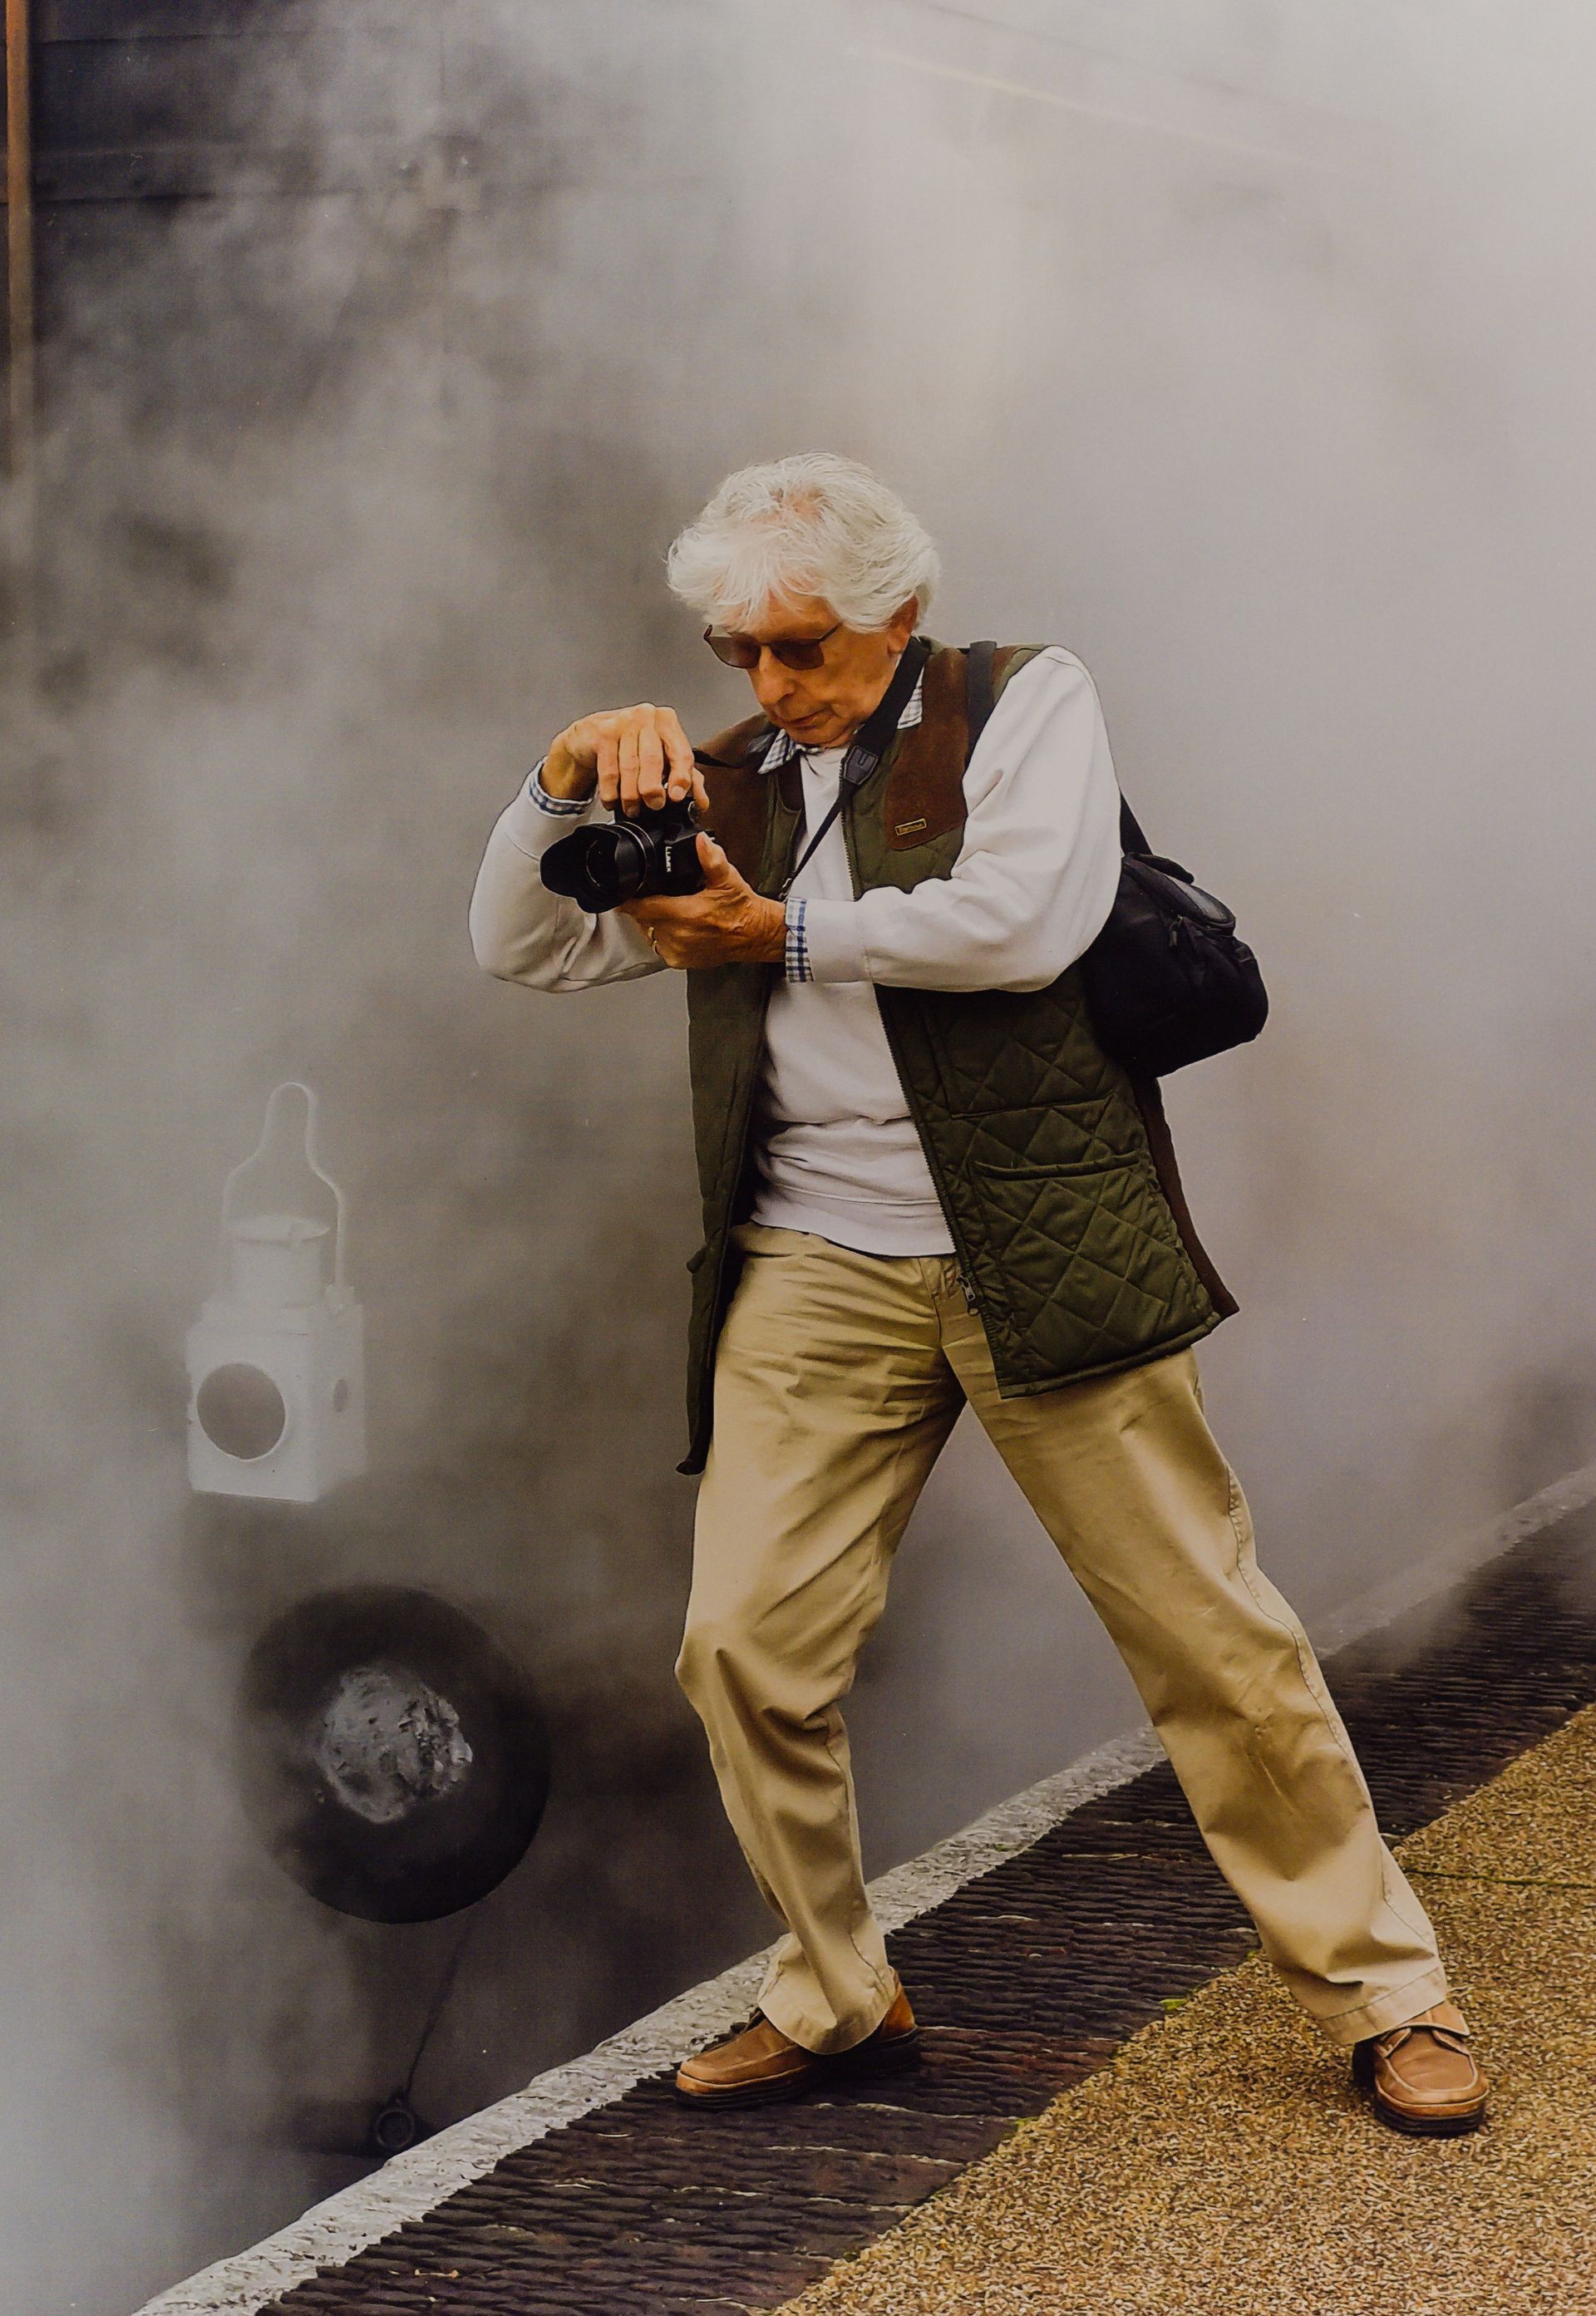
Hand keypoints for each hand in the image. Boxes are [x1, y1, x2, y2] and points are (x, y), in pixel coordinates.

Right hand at [542, 703, 709, 816]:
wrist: (594, 734)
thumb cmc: (634, 745)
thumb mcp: (664, 758)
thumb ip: (685, 778)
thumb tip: (700, 802)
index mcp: (668, 723)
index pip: (680, 753)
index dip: (681, 777)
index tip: (676, 796)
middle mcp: (647, 718)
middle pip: (653, 759)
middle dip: (652, 788)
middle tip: (653, 805)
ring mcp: (624, 722)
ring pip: (630, 766)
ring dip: (631, 794)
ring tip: (633, 808)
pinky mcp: (603, 733)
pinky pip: (608, 769)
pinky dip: (611, 791)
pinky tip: (613, 801)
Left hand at [621, 836, 785, 967]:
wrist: (756, 935)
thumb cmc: (743, 910)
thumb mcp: (728, 879)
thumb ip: (711, 859)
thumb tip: (701, 841)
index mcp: (687, 914)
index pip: (642, 907)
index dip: (629, 899)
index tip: (623, 893)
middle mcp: (679, 935)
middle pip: (643, 918)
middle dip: (645, 906)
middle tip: (655, 896)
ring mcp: (678, 950)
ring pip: (649, 932)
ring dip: (652, 921)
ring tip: (668, 911)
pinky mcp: (680, 961)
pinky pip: (659, 945)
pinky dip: (662, 935)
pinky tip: (675, 927)